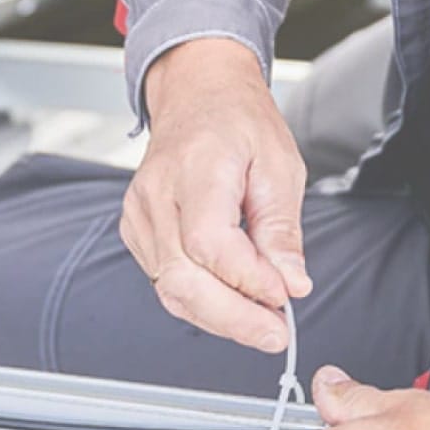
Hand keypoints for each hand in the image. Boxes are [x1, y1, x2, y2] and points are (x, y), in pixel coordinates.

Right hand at [122, 38, 311, 351]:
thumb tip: (291, 284)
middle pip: (183, 277)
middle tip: (276, 333)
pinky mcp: (137, 232)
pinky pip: (165, 282)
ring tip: (262, 324)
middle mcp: (156, 195)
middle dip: (234, 318)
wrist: (197, 95)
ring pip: (171, 289)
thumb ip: (281, 229)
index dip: (247, 280)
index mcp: (194, 168)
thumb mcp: (280, 165)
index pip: (209, 243)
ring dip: (219, 317)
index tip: (284, 297)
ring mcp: (139, 215)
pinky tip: (233, 306)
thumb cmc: (238, 123)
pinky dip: (200, 303)